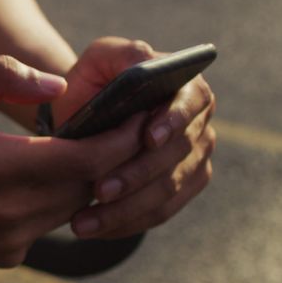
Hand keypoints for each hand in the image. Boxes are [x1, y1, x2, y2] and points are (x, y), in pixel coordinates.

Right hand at [0, 56, 144, 265]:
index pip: (89, 160)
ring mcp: (6, 240)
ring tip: (77, 151)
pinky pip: (45, 227)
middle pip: (88, 187)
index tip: (141, 119)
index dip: (123, 139)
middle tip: (116, 129)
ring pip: (70, 210)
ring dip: (80, 183)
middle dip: (107, 159)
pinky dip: (49, 205)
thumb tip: (58, 87)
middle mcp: (9, 213)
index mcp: (0, 169)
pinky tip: (32, 183)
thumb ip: (2, 77)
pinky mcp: (1, 255)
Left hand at [55, 37, 216, 238]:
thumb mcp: (100, 60)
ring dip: (126, 209)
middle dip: (136, 175)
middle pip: (177, 154)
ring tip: (84, 221)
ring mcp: (195, 159)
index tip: (148, 138)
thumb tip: (146, 60)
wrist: (82, 120)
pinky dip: (127, 223)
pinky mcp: (182, 189)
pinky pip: (161, 213)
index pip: (191, 102)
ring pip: (168, 190)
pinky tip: (96, 229)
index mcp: (186, 86)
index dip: (172, 120)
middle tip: (99, 190)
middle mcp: (199, 124)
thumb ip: (122, 53)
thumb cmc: (91, 84)